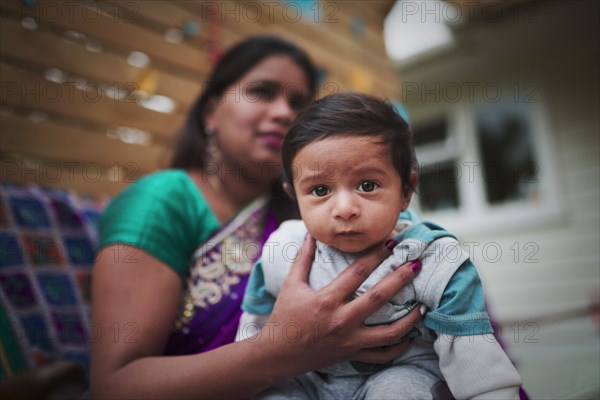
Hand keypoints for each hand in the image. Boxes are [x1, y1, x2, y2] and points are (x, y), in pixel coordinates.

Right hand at [259, 234, 421, 377]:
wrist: (277, 354)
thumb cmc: (284, 317)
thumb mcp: (291, 285)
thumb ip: (303, 259)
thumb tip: (311, 234)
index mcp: (327, 300)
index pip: (358, 273)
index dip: (377, 255)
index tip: (393, 243)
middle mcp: (341, 320)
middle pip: (379, 298)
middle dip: (401, 278)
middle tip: (417, 264)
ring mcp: (349, 340)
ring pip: (388, 332)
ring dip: (410, 319)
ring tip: (423, 305)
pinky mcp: (352, 354)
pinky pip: (382, 355)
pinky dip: (399, 347)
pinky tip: (411, 335)